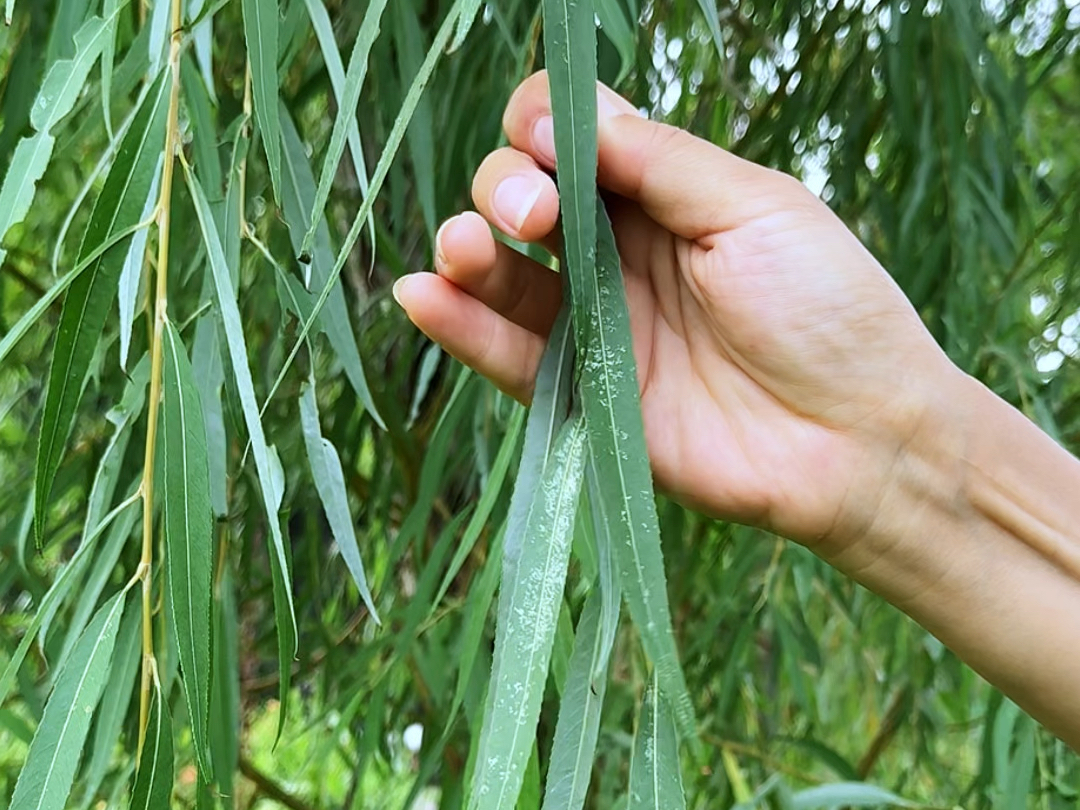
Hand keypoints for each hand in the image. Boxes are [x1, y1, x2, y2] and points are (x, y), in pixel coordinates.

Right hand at [393, 71, 959, 552]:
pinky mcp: (584, 397)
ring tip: (462, 249)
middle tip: (535, 214)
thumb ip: (659, 161)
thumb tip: (567, 110)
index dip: (544, 128)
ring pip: (504, 276)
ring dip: (468, 252)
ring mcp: (598, 327)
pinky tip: (422, 297)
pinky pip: (508, 358)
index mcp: (664, 196)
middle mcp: (620, 254)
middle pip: (524, 200)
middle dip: (506, 189)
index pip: (573, 140)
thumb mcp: (754, 208)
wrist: (859, 439)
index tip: (545, 138)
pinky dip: (460, 328)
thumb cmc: (828, 308)